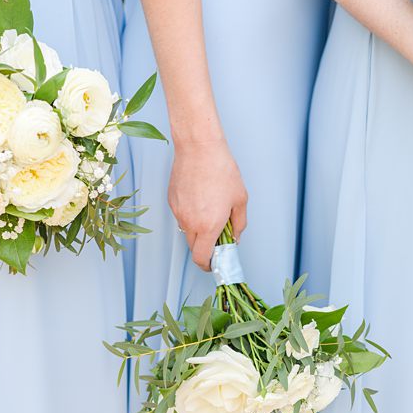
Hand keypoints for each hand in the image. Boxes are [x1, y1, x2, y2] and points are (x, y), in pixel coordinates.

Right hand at [167, 133, 246, 268]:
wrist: (199, 148)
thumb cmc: (221, 169)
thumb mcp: (240, 198)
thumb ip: (238, 223)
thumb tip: (234, 237)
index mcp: (208, 225)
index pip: (201, 258)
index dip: (208, 265)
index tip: (214, 262)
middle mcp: (190, 222)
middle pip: (194, 247)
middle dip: (205, 246)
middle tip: (218, 233)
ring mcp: (178, 212)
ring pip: (186, 230)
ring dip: (198, 228)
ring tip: (210, 208)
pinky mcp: (172, 201)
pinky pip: (181, 215)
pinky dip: (190, 213)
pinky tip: (200, 196)